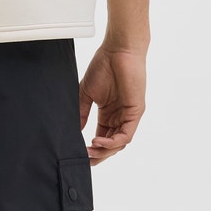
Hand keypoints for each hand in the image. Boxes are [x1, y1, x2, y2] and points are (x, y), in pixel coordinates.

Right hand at [78, 42, 146, 163]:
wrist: (117, 50)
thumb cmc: (103, 66)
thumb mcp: (86, 94)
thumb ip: (81, 113)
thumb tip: (74, 132)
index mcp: (109, 114)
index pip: (102, 139)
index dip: (91, 150)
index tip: (78, 156)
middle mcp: (119, 117)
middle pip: (110, 146)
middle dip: (97, 155)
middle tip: (83, 159)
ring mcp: (128, 116)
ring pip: (119, 144)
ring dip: (104, 151)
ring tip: (89, 152)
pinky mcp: (135, 112)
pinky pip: (126, 135)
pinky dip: (112, 142)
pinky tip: (97, 141)